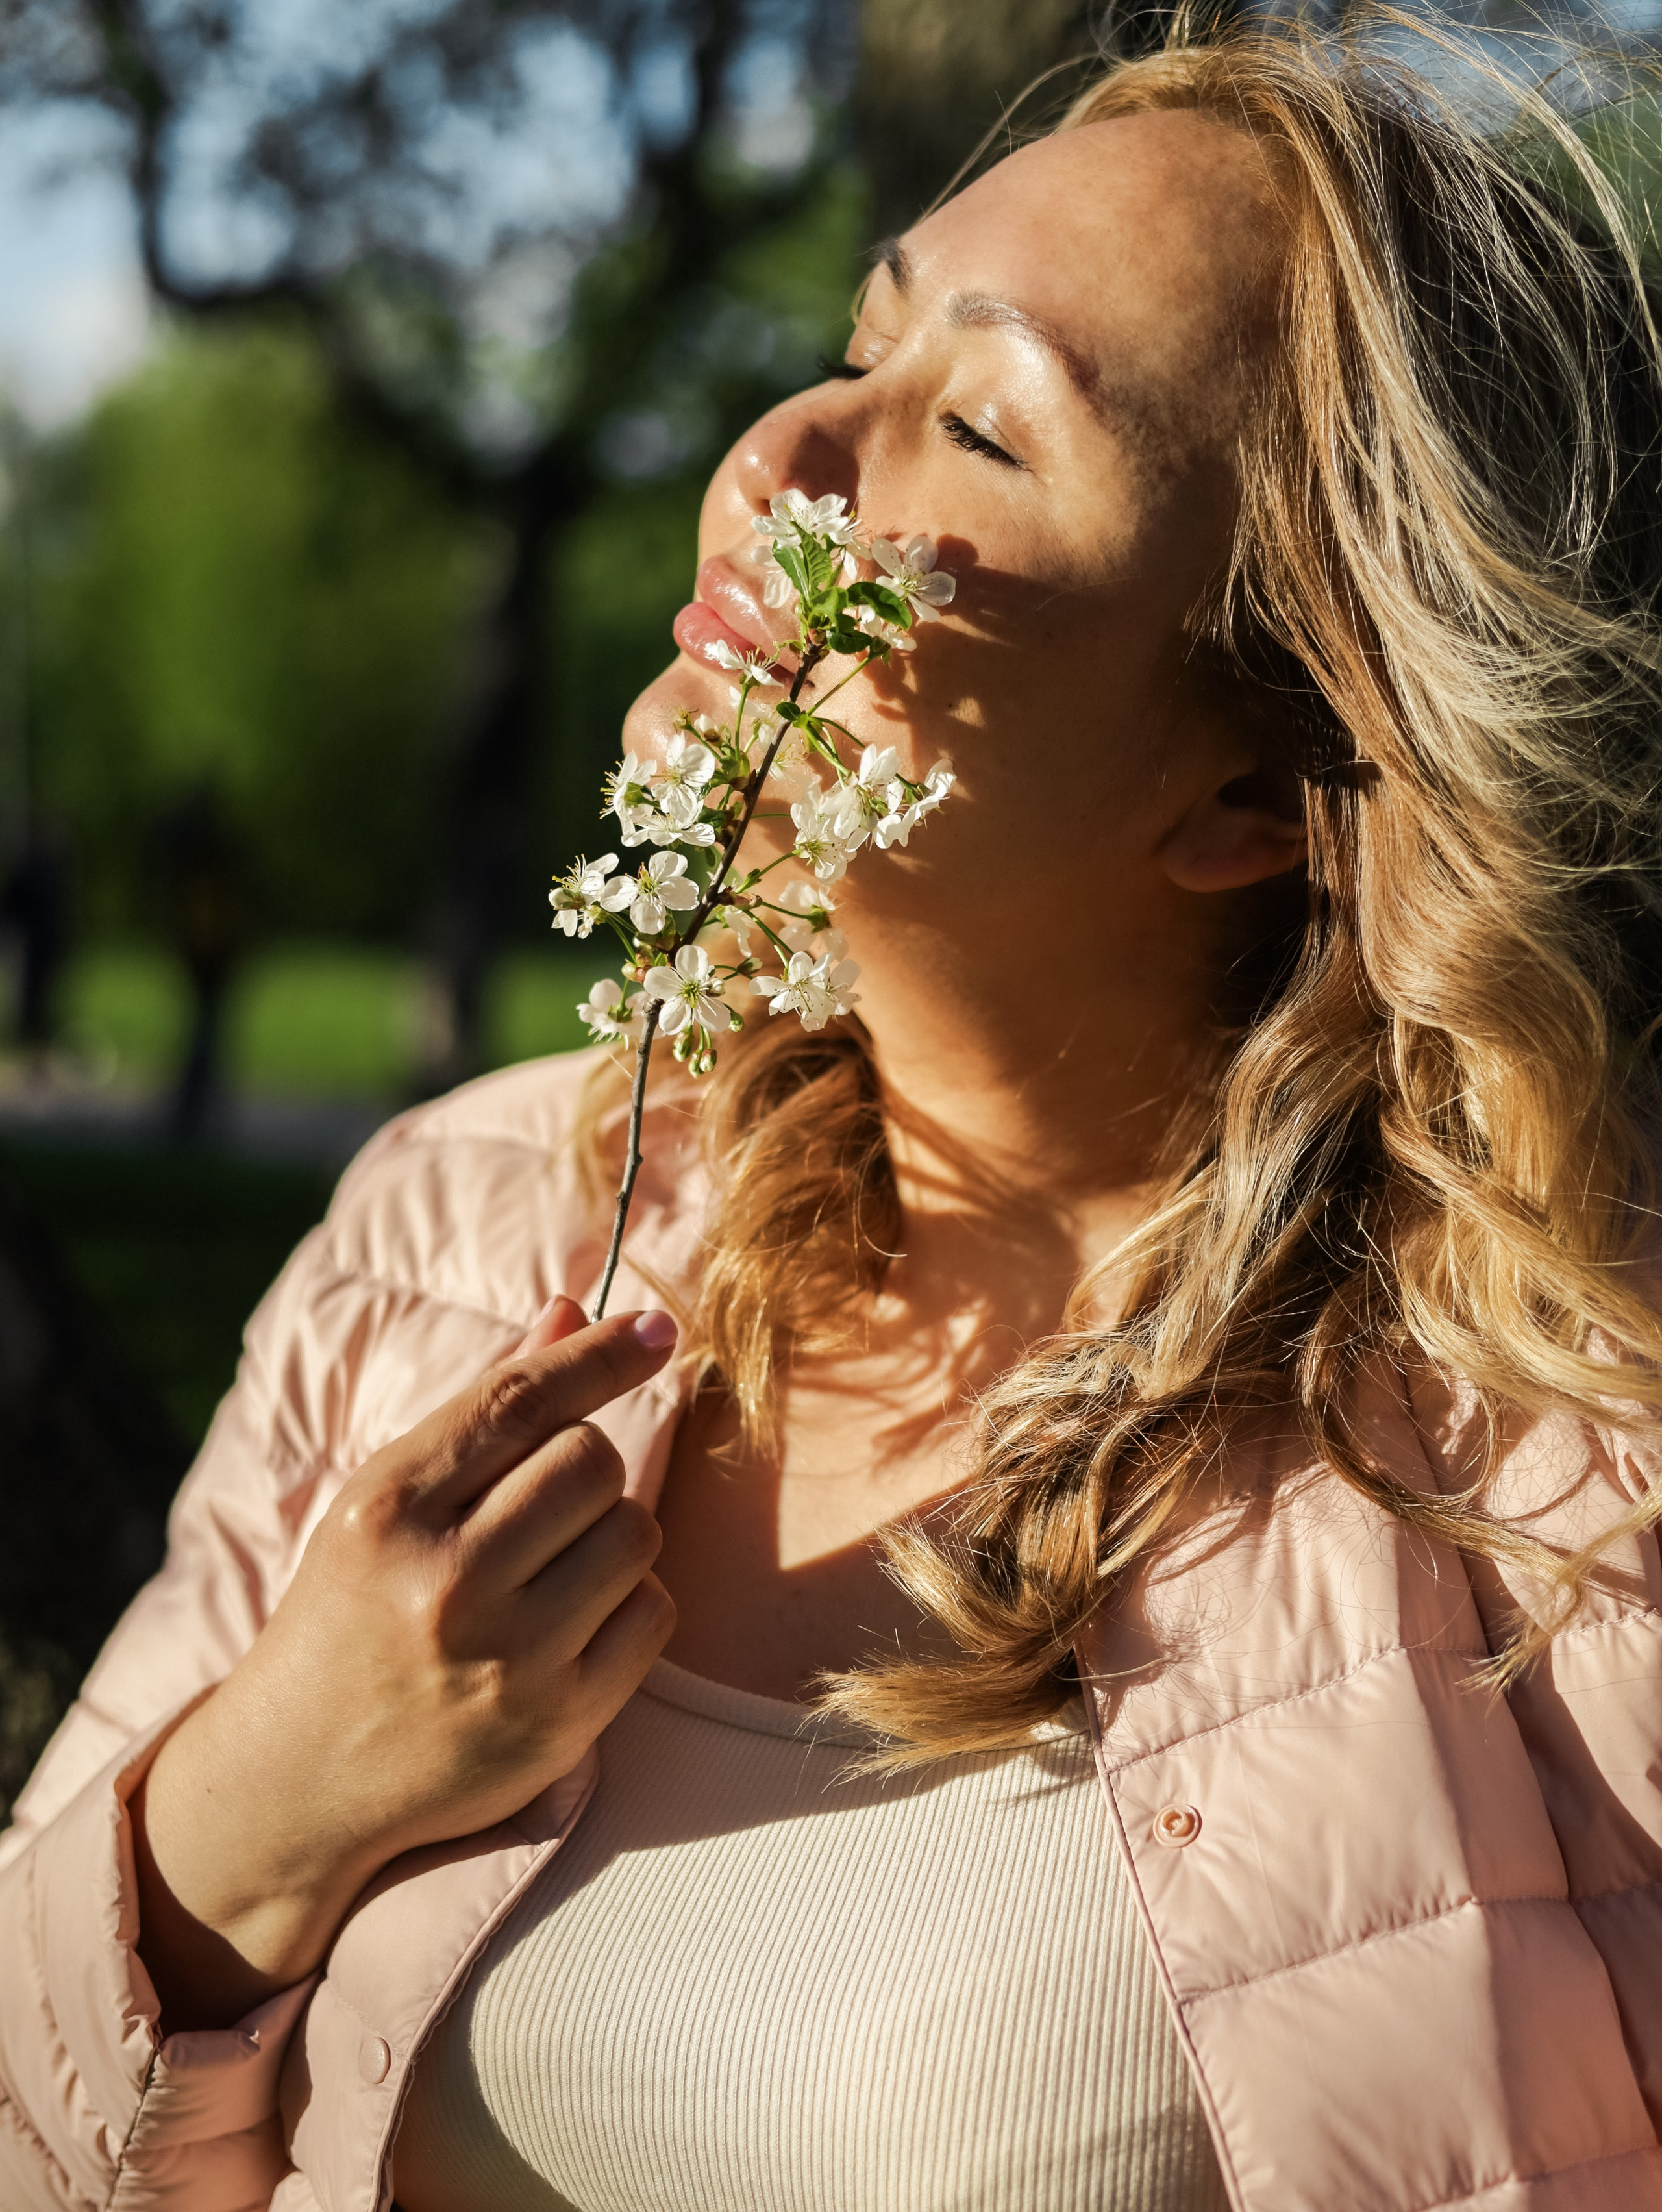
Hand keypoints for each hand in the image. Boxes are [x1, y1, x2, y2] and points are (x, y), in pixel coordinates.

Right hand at [132, 1297, 677, 2028]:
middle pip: (592, 1461)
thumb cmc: (352, 1611)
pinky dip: (629, 1606)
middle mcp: (446, 1583)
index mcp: (389, 1509)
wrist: (300, 1778)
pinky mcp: (559, 1724)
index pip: (521, 1403)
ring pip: (636, 1533)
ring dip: (611, 1535)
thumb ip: (485, 1409)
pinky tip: (571, 1625)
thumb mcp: (389, 1502)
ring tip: (549, 1569)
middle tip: (537, 1508)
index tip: (657, 1328)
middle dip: (585, 1468)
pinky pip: (654, 1614)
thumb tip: (572, 1313)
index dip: (600, 1355)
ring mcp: (507, 1661)